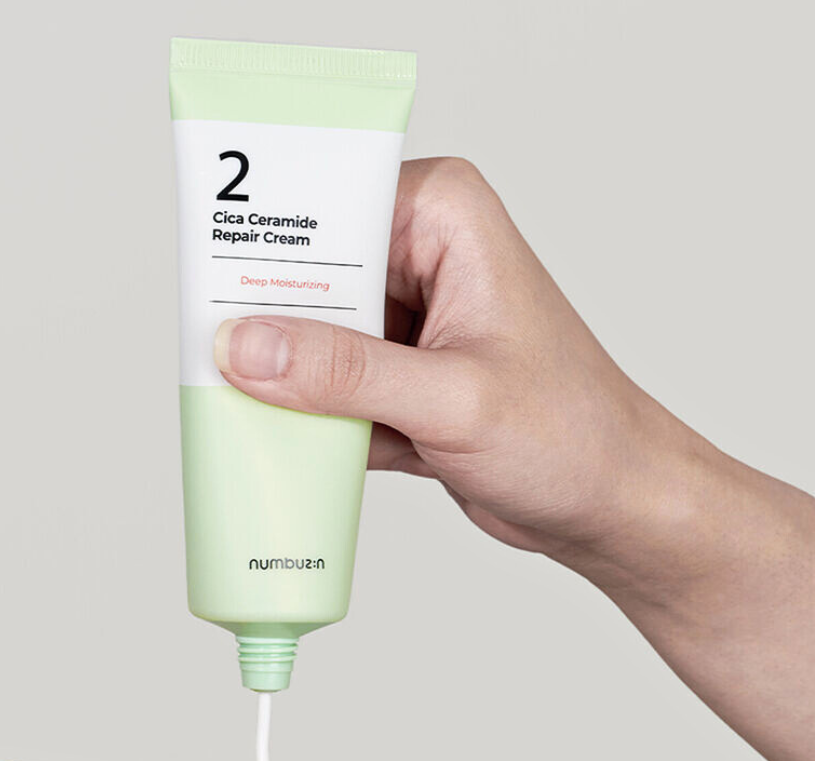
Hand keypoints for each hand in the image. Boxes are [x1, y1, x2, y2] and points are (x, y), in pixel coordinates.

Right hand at [212, 156, 663, 555]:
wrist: (608, 502)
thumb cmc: (571, 433)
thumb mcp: (452, 399)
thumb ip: (346, 374)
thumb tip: (246, 348)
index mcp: (441, 218)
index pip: (327, 203)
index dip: (263, 243)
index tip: (208, 288)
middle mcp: (419, 256)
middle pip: (305, 273)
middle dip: (263, 323)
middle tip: (212, 362)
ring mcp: (404, 320)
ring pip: (308, 334)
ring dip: (281, 379)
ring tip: (241, 411)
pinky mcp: (396, 375)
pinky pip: (325, 384)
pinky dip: (307, 419)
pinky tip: (291, 448)